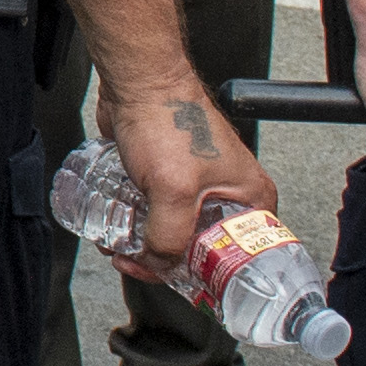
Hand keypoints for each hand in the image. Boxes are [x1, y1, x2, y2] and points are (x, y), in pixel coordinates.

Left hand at [101, 79, 282, 268]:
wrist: (136, 81)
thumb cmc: (168, 118)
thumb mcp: (173, 191)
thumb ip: (168, 237)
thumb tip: (157, 264)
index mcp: (251, 200)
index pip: (239, 258)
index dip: (206, 276)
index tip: (176, 284)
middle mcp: (229, 196)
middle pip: (201, 249)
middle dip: (165, 260)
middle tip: (135, 261)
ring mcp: (198, 187)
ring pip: (173, 231)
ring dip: (144, 243)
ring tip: (118, 245)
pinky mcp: (168, 179)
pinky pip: (154, 213)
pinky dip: (135, 224)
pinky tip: (114, 227)